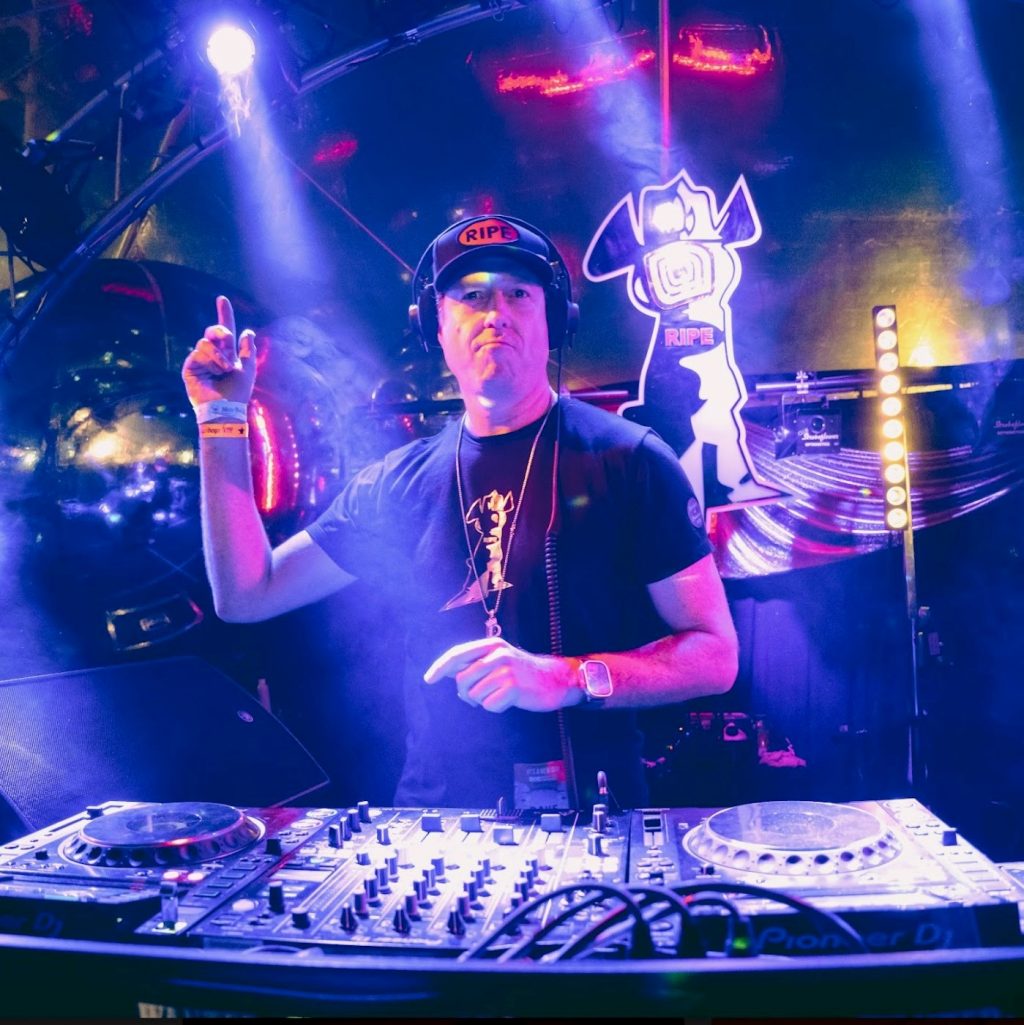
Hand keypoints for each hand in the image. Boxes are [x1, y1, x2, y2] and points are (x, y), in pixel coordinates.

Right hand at [182, 295, 257, 408]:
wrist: (226, 407)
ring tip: (225, 369)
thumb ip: (248, 350)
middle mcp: (213, 354)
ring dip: (219, 355)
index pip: (225, 330)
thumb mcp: (248, 369)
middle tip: (228, 342)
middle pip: (213, 331)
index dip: (224, 314)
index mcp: (227, 353)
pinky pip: (198, 353)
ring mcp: (200, 360)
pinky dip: (210, 361)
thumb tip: (248, 331)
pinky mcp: (190, 367)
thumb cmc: (238, 392)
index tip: (222, 298)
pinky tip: (214, 373)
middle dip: (221, 333)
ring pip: (205, 342)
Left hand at [423, 637, 581, 712]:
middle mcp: (498, 654)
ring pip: (474, 694)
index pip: (457, 654)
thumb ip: (475, 662)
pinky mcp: (514, 688)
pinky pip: (489, 705)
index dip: (440, 667)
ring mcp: (506, 671)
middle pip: (462, 679)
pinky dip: (495, 707)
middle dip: (465, 693)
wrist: (555, 680)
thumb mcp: (500, 659)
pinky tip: (509, 701)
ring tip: (499, 695)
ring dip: (483, 700)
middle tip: (478, 697)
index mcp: (492, 645)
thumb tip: (446, 671)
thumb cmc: (523, 672)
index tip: (428, 679)